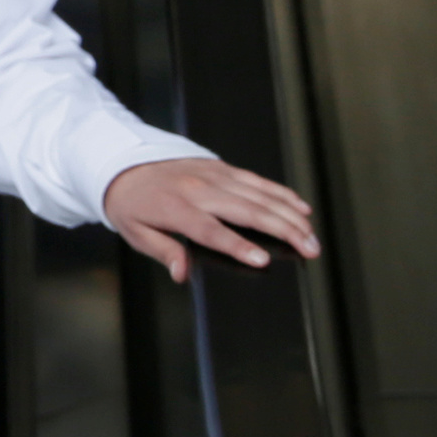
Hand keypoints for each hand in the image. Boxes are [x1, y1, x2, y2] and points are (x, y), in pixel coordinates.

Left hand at [102, 156, 320, 283]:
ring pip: (260, 195)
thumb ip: (164, 252)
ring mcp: (215, 175)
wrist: (125, 163)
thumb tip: (181, 273)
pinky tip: (301, 207)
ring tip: (311, 235)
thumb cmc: (133, 205)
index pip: (212, 231)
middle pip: (248, 211)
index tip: (262, 260)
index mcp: (176, 208)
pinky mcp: (223, 167)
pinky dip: (281, 193)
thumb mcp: (136, 234)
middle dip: (283, 230)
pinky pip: (258, 181)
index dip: (238, 246)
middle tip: (309, 249)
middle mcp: (199, 189)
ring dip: (290, 215)